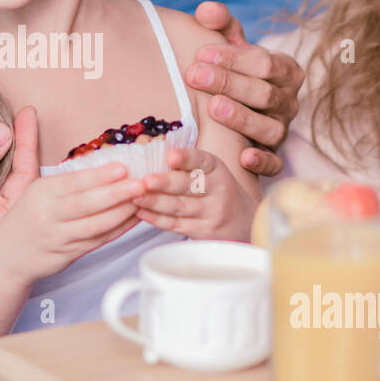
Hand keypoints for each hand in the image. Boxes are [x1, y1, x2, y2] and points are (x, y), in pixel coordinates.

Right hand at [0, 164, 146, 287]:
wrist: (7, 255)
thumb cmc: (28, 216)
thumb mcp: (37, 190)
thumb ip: (66, 180)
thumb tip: (103, 163)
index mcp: (42, 192)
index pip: (74, 182)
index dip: (100, 175)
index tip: (123, 167)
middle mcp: (49, 215)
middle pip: (88, 204)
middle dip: (118, 193)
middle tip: (142, 183)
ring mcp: (59, 237)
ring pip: (96, 225)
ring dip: (123, 213)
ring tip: (144, 200)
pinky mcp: (68, 255)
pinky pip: (98, 241)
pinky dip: (118, 229)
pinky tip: (134, 218)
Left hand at [132, 147, 256, 241]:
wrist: (244, 222)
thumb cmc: (217, 191)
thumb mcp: (212, 172)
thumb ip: (187, 164)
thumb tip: (149, 149)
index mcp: (216, 169)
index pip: (202, 161)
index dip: (186, 158)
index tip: (170, 156)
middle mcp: (217, 190)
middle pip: (189, 186)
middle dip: (165, 183)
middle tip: (145, 180)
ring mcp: (211, 212)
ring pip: (180, 206)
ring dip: (155, 202)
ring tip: (135, 196)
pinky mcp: (203, 231)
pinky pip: (176, 224)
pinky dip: (156, 219)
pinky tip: (141, 212)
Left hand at [187, 1, 304, 176]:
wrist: (237, 106)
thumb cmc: (233, 72)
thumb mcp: (230, 45)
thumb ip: (221, 25)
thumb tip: (207, 10)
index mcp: (285, 71)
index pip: (265, 63)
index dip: (234, 58)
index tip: (201, 53)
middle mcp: (288, 102)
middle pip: (265, 94)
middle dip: (229, 83)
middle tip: (194, 75)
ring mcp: (281, 131)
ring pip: (270, 128)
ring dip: (242, 118)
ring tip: (213, 107)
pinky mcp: (273, 158)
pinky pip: (274, 164)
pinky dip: (262, 162)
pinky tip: (243, 156)